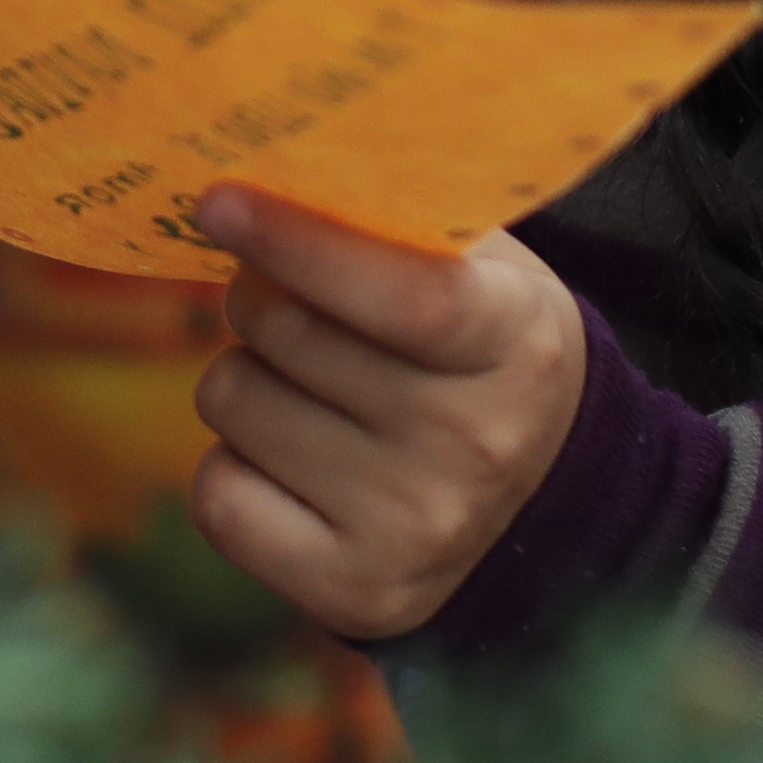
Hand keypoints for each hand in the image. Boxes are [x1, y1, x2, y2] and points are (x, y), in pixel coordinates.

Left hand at [187, 186, 586, 641]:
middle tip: (290, 300)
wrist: (544, 503)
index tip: (218, 201)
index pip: (404, 294)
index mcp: (516, 345)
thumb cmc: (481, 348)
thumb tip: (270, 167)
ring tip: (311, 391)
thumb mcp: (482, 266)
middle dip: (258, 295)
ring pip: (233, 401)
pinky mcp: (356, 595)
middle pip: (285, 331)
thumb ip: (396, 216)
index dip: (299, 240)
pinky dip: (233, 467)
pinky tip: (292, 463)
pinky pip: (218, 496)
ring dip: (247, 379)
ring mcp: (416, 530)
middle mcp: (475, 445)